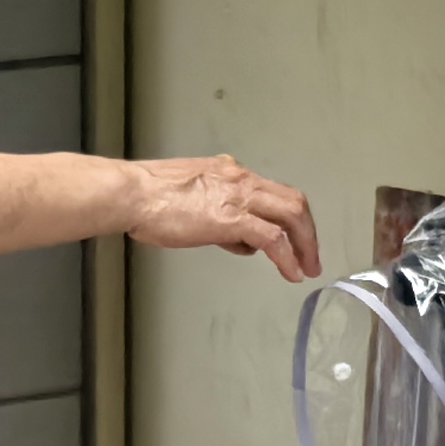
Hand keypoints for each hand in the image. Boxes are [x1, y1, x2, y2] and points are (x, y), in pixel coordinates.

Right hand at [125, 156, 321, 280]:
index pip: (270, 191)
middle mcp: (241, 179)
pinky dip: (288, 257)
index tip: (290, 237)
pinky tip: (292, 273)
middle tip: (311, 255)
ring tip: (308, 267)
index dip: (286, 216)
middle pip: (292, 201)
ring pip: (292, 215)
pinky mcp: (233, 219)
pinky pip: (273, 239)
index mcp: (229, 172)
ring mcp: (239, 198)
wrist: (133, 194)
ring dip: (306, 244)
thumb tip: (227, 232)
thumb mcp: (188, 197)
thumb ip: (212, 209)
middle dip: (307, 230)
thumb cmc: (147, 197)